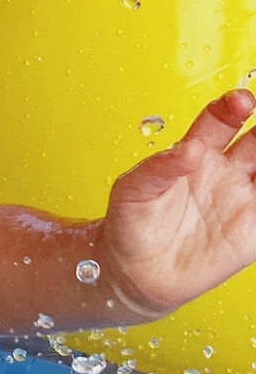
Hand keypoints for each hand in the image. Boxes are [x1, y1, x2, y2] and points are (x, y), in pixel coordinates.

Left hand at [97, 89, 255, 313]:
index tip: (241, 102)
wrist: (133, 271)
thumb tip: (191, 149)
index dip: (232, 107)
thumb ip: (159, 167)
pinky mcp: (250, 230)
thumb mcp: (133, 190)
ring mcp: (240, 199)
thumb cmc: (130, 223)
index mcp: (196, 153)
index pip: (221, 120)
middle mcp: (224, 171)